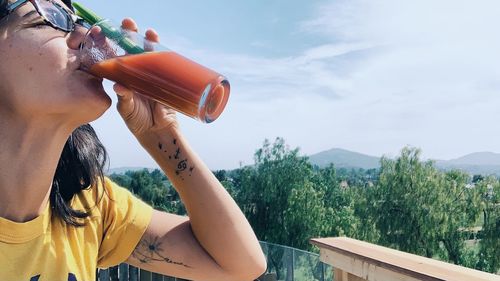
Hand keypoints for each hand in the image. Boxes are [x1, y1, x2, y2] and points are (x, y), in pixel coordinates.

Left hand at [112, 18, 177, 137]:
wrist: (158, 132)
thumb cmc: (138, 121)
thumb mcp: (127, 110)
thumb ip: (125, 98)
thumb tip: (119, 87)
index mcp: (123, 78)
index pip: (116, 57)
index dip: (112, 44)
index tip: (107, 32)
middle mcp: (136, 74)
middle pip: (133, 50)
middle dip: (131, 35)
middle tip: (128, 23)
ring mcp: (152, 76)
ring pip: (149, 54)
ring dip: (149, 41)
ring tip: (149, 32)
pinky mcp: (166, 80)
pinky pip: (165, 65)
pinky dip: (164, 54)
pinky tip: (161, 45)